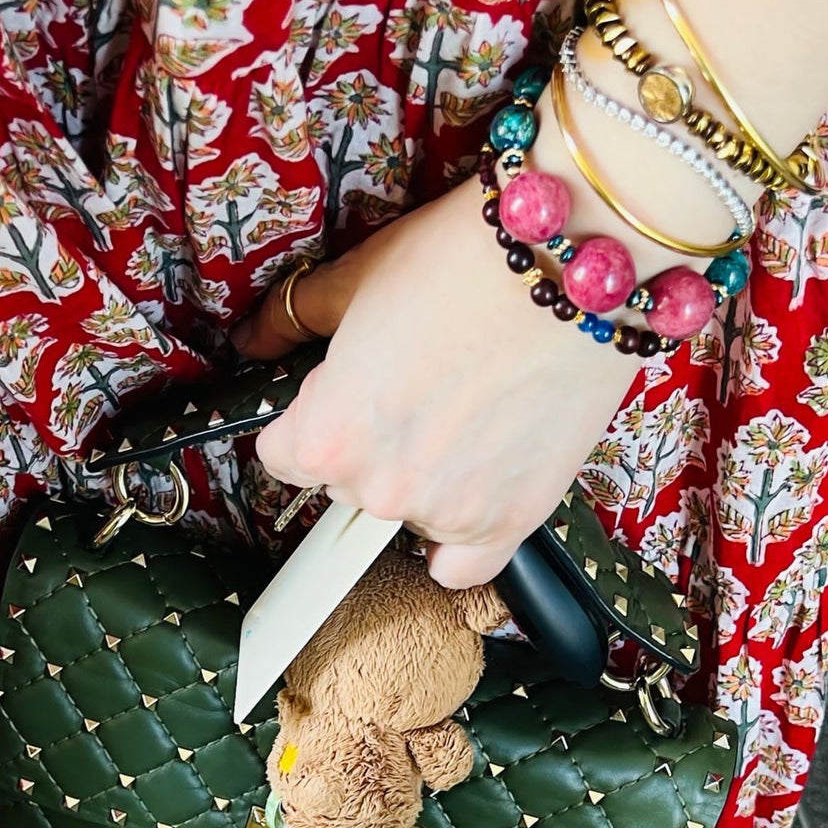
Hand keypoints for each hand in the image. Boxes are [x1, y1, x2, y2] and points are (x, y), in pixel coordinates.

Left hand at [231, 179, 639, 588]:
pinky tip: (470, 500)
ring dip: (425, 480)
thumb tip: (255, 338)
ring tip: (467, 412)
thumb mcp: (360, 279)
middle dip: (373, 446)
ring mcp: (447, 513)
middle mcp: (379, 490)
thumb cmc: (465, 260)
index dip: (316, 418)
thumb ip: (295, 320)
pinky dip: (462, 544)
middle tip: (420, 388)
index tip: (346, 397)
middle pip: (348, 488)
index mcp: (327, 438)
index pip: (286, 459)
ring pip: (408, 516)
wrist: (572, 261)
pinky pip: (465, 568)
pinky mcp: (510, 521)